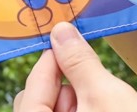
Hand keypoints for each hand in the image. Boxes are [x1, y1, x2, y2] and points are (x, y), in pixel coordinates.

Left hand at [14, 22, 136, 111]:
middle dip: (62, 86)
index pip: (30, 92)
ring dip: (74, 102)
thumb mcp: (105, 94)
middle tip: (89, 81)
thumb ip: (78, 61)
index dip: (48, 63)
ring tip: (102, 104)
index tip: (66, 42)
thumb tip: (60, 31)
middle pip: (36, 104)